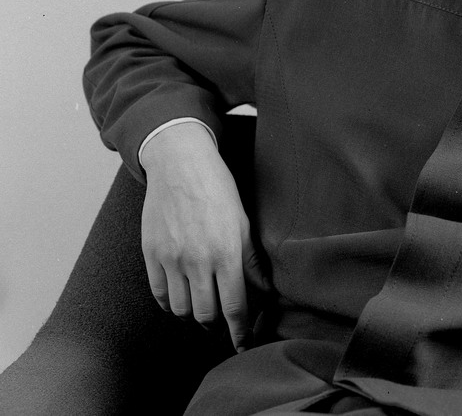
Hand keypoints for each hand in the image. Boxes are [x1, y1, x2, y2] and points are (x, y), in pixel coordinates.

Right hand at [140, 122, 271, 351]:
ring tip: (204, 305)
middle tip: (224, 321)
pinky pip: (160, 294)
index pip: (234, 306)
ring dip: (194, 314)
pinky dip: (171, 302)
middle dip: (217, 325)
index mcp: (226, 252)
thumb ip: (251, 260)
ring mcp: (171, 258)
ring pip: (181, 310)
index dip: (240, 331)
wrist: (180, 163)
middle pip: (206, 315)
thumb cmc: (217, 188)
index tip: (243, 343)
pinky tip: (183, 294)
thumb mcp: (243, 221)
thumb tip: (265, 290)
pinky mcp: (151, 254)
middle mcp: (197, 259)